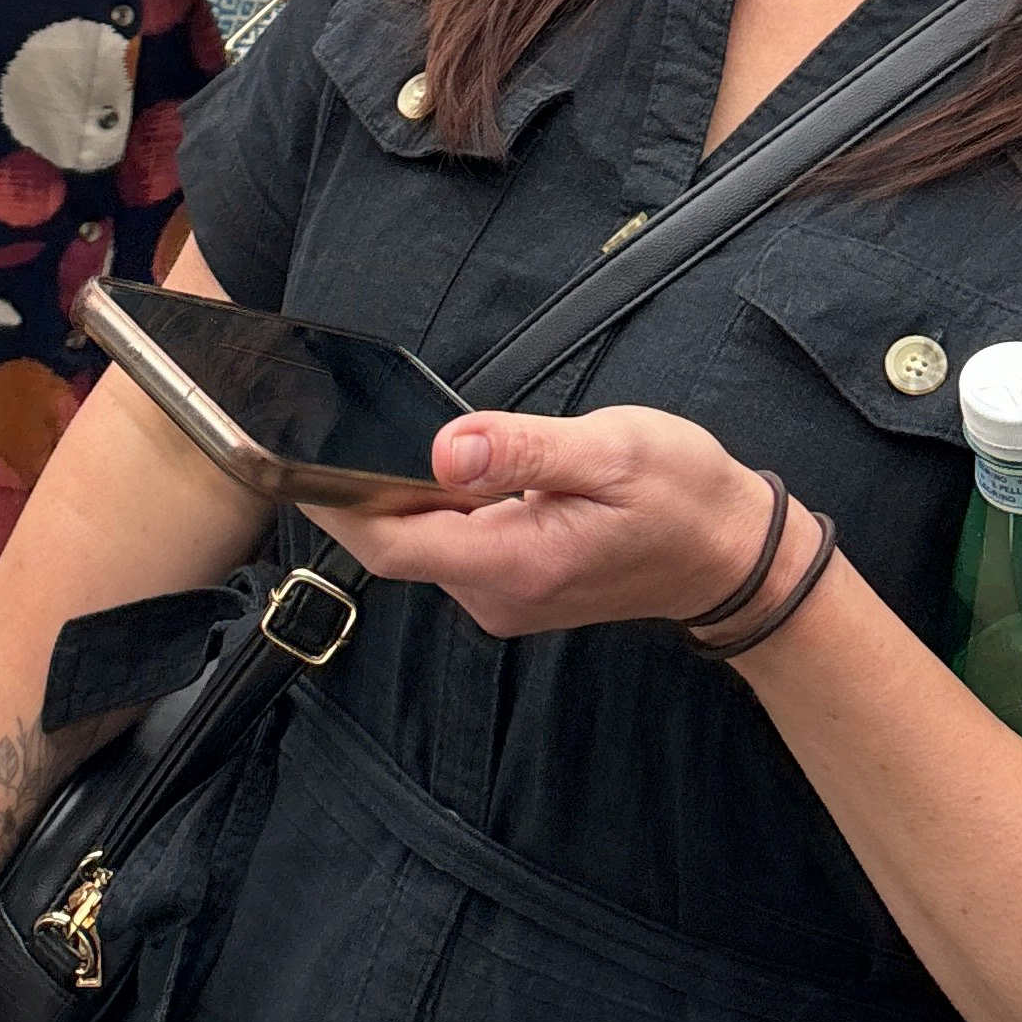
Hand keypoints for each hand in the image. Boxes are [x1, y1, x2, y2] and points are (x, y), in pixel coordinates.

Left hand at [310, 406, 791, 638]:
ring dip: (394, 495)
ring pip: (422, 544)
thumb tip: (446, 447)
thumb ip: (522, 450)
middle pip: (397, 543)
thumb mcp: (610, 451)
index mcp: (515, 560)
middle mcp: (499, 594)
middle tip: (309, 425)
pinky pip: (451, 546)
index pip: (392, 541)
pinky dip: (430, 507)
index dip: (334, 501)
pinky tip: (432, 466)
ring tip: (359, 435)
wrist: (734, 555)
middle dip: (353, 488)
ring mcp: (506, 597)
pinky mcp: (515, 586)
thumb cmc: (683, 496)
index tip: (286, 460)